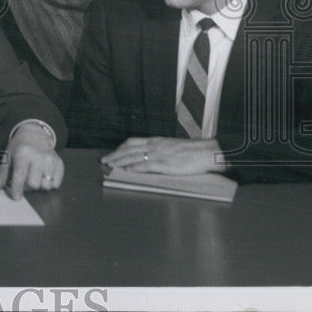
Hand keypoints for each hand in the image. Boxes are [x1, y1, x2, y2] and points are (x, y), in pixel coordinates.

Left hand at [0, 124, 63, 197]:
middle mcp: (38, 156)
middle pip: (34, 184)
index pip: (20, 175)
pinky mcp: (59, 164)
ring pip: (46, 186)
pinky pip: (56, 184)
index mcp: (23, 153)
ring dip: (39, 187)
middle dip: (28, 187)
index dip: (17, 188)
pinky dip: (49, 184)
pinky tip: (43, 176)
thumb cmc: (19, 148)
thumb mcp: (8, 157)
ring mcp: (51, 160)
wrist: (35, 135)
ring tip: (34, 178)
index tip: (16, 197)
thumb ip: (4, 174)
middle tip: (25, 182)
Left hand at [101, 136, 225, 174]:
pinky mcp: (165, 164)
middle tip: (104, 160)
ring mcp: (159, 154)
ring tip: (110, 166)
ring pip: (133, 156)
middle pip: (128, 149)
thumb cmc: (193, 151)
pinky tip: (127, 171)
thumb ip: (161, 150)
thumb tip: (151, 157)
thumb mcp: (172, 147)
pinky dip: (134, 168)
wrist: (208, 152)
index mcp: (156, 141)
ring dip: (120, 162)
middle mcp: (155, 145)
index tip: (112, 153)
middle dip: (114, 155)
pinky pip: (146, 165)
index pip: (132, 142)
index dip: (120, 148)